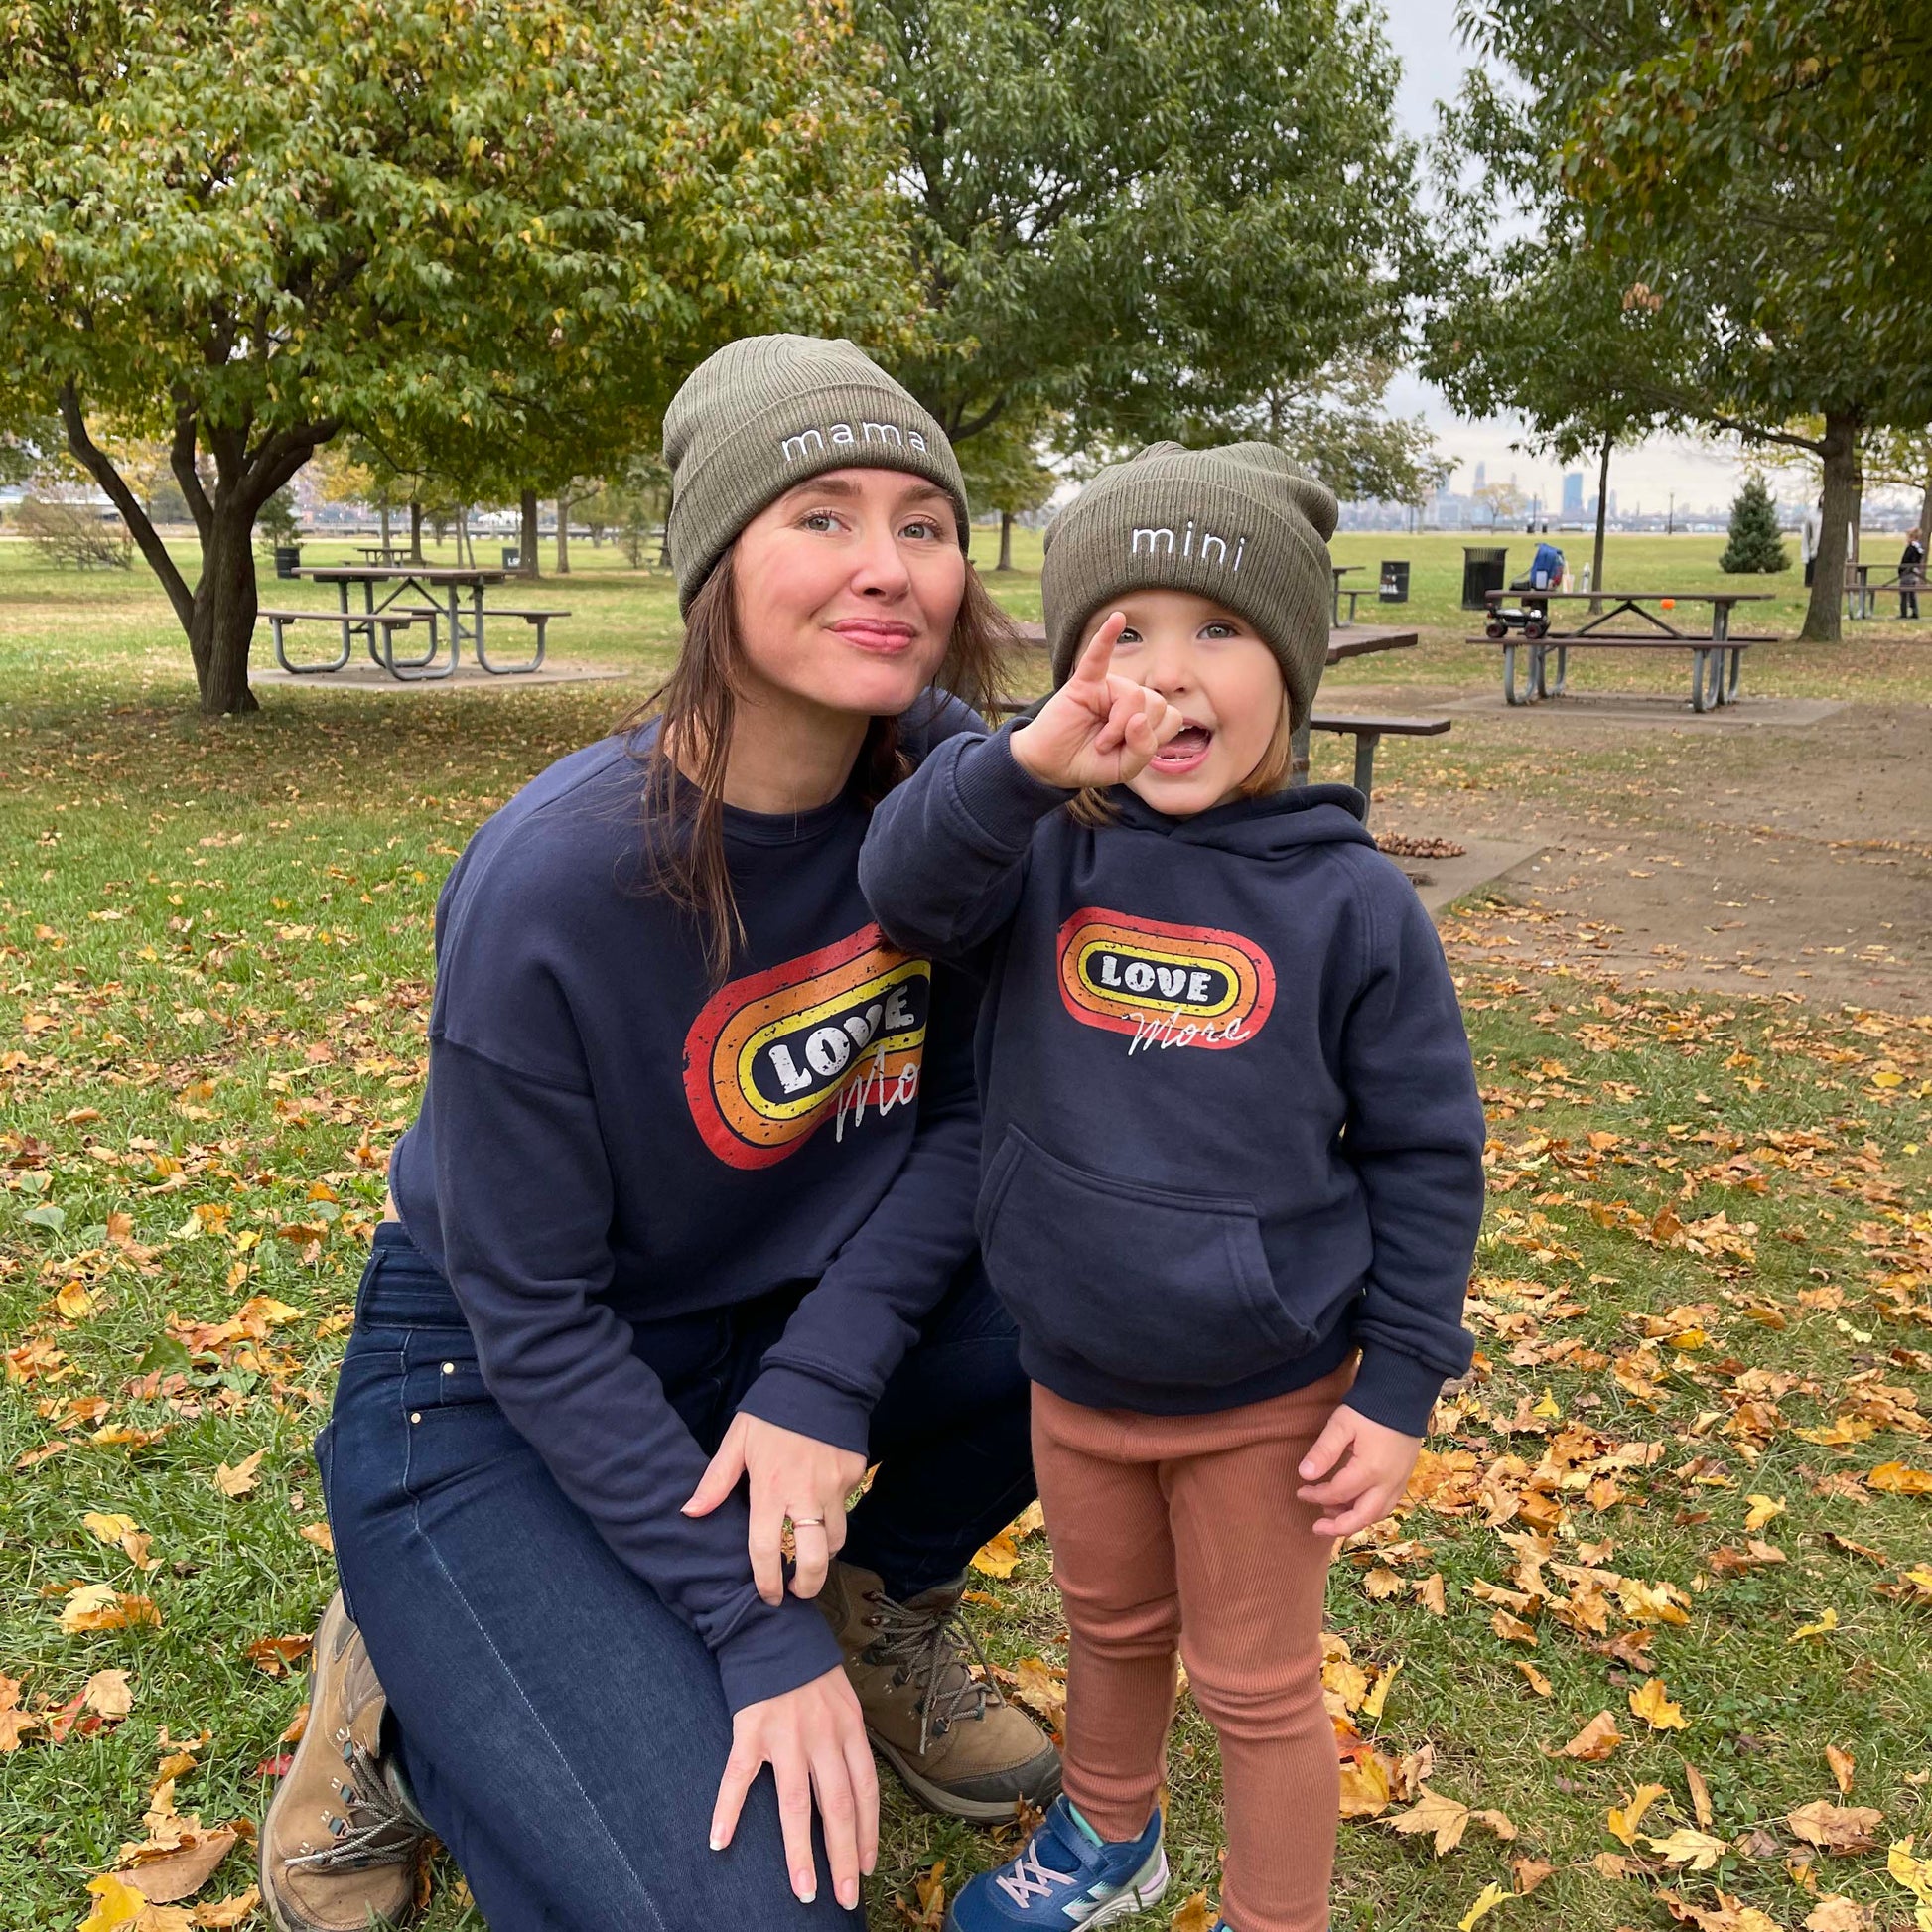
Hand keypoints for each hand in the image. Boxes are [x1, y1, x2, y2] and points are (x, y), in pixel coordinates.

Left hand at [684, 1411, 866, 1604]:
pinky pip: (846, 1507)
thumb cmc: (772, 1411)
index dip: (766, 1581)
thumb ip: (716, 1480)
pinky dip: (834, 1514)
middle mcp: (806, 1494)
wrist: (820, 1379)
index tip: (768, 1596)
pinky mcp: (854, 1476)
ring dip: (823, 1551)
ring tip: (810, 1551)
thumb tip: (691, 1512)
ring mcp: (835, 1486)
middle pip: (814, 1558)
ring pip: (836, 1538)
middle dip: (807, 1584)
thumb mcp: (738, 1440)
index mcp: (771, 1488)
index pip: (766, 1549)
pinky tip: (821, 1505)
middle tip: (797, 1590)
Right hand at [711, 1666, 878, 1910]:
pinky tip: (719, 1841)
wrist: (772, 1627)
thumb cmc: (809, 1667)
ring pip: (795, 1805)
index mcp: (848, 1729)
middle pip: (837, 1807)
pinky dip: (727, 1811)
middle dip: (843, 1856)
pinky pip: (737, 1778)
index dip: (868, 1832)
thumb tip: (856, 1785)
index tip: (867, 1867)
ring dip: (800, 1853)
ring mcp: (785, 1736)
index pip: (865, 1791)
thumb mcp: (842, 1697)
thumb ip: (847, 1739)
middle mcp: (822, 1736)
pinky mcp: (750, 1731)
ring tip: (803, 1891)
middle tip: (845, 1897)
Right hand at [1009, 614, 1182, 789]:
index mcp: (1144, 716)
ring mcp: (1108, 687)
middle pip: (1156, 703)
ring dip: (1116, 726)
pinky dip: (1106, 638)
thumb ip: (1143, 748)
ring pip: (1135, 695)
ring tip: (1099, 740)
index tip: (1128, 753)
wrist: (1050, 766)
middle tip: (1108, 747)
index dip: (1153, 739)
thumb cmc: (1088, 763)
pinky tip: (1116, 619)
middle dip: (1134, 734)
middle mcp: (1129, 697)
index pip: (1171, 717)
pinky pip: (1098, 656)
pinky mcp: (1085, 682)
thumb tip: (1139, 717)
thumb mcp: (1124, 768)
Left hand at [1297, 1403, 1422, 1536]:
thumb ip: (1323, 1451)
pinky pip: (1386, 1505)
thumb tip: (1304, 1475)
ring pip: (1377, 1514)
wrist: (1402, 1397)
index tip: (1301, 1491)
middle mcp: (1388, 1483)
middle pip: (1363, 1517)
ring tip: (1330, 1514)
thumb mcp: (1341, 1425)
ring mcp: (1399, 1482)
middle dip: (1338, 1527)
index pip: (1338, 1493)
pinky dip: (1368, 1511)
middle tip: (1316, 1527)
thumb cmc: (1369, 1409)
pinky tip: (1353, 1505)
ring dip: (1353, 1520)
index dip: (1316, 1495)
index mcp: (1370, 1470)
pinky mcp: (1404, 1478)